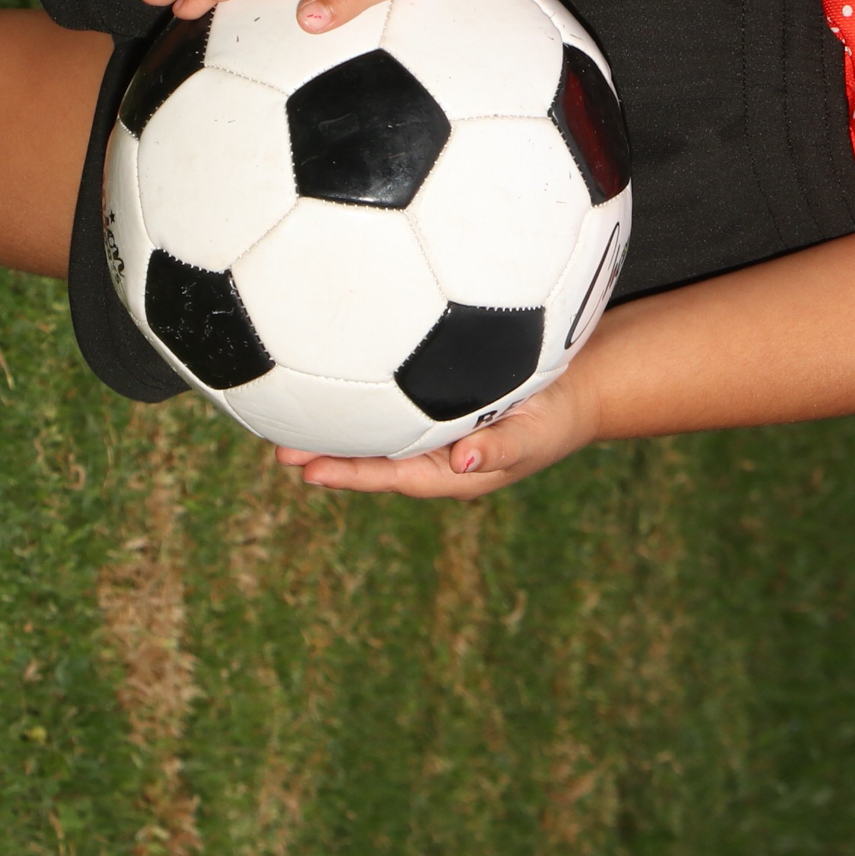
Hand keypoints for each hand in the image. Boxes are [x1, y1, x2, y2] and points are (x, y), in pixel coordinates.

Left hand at [274, 359, 598, 498]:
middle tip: (278, 451)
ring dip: (337, 430)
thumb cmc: (557, 415)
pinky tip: (334, 380)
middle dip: (326, 455)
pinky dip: (361, 400)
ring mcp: (432, 433)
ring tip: (289, 420)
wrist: (576, 391)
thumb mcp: (536, 433)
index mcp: (451, 472)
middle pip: (372, 459)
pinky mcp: (434, 406)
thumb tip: (463, 462)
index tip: (309, 470)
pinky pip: (390, 407)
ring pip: (376, 435)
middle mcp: (433, 457)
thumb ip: (501, 447)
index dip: (351, 473)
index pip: (391, 475)